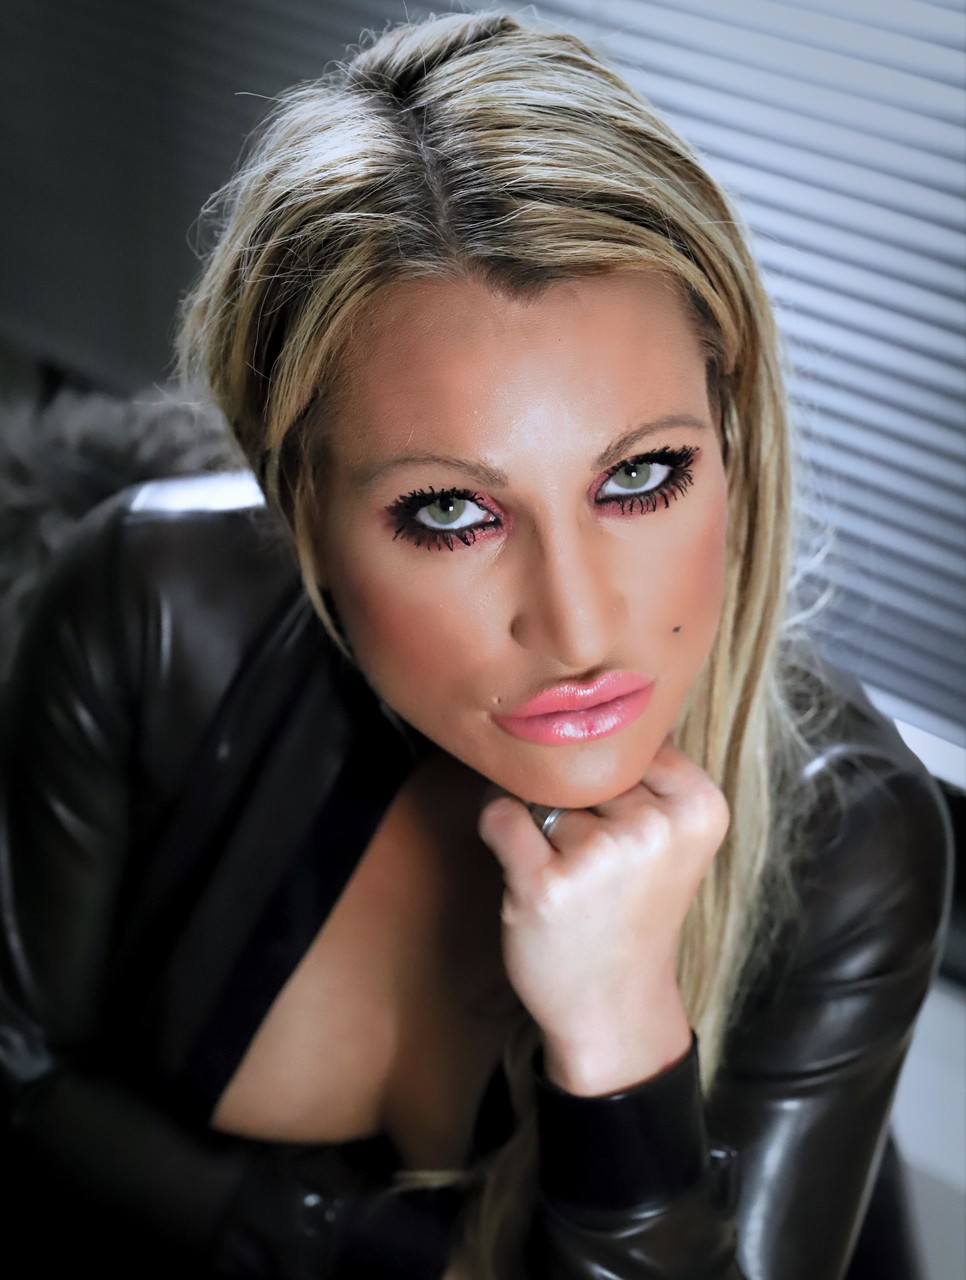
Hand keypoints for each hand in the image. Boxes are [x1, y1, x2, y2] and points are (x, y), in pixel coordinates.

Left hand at [477, 739, 728, 1094]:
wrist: (613, 1005)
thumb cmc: (632, 909)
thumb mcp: (669, 835)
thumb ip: (643, 773)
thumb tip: (574, 708)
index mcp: (700, 806)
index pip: (630, 742)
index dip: (611, 780)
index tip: (623, 827)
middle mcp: (656, 827)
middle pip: (583, 765)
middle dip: (575, 803)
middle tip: (596, 864)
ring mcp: (601, 857)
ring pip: (540, 791)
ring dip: (540, 826)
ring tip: (570, 878)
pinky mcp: (546, 885)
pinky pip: (499, 816)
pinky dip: (499, 833)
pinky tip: (527, 873)